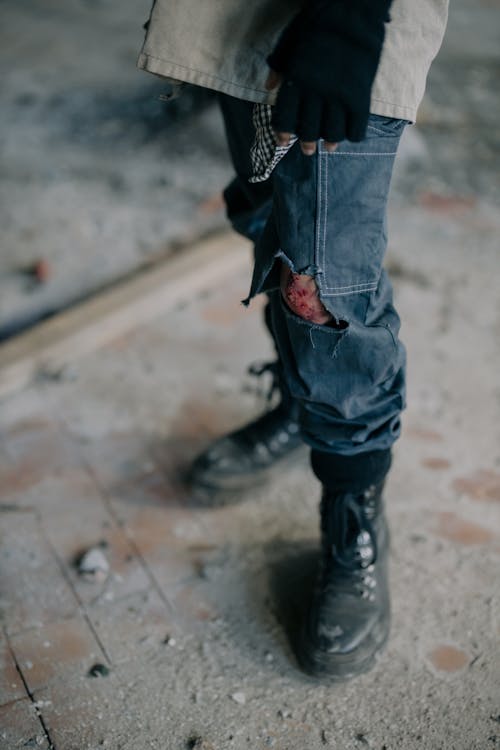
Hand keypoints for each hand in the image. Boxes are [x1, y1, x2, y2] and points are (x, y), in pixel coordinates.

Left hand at [265, 1, 390, 153]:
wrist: (351, 12)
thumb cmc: (318, 25)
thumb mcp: (290, 42)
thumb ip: (278, 67)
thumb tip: (268, 87)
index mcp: (296, 82)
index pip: (284, 118)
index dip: (282, 134)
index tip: (283, 142)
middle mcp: (315, 94)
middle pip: (308, 130)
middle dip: (306, 143)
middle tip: (307, 149)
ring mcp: (339, 97)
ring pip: (332, 133)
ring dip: (329, 142)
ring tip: (328, 146)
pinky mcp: (359, 97)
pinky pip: (356, 127)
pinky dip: (352, 135)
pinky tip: (349, 134)